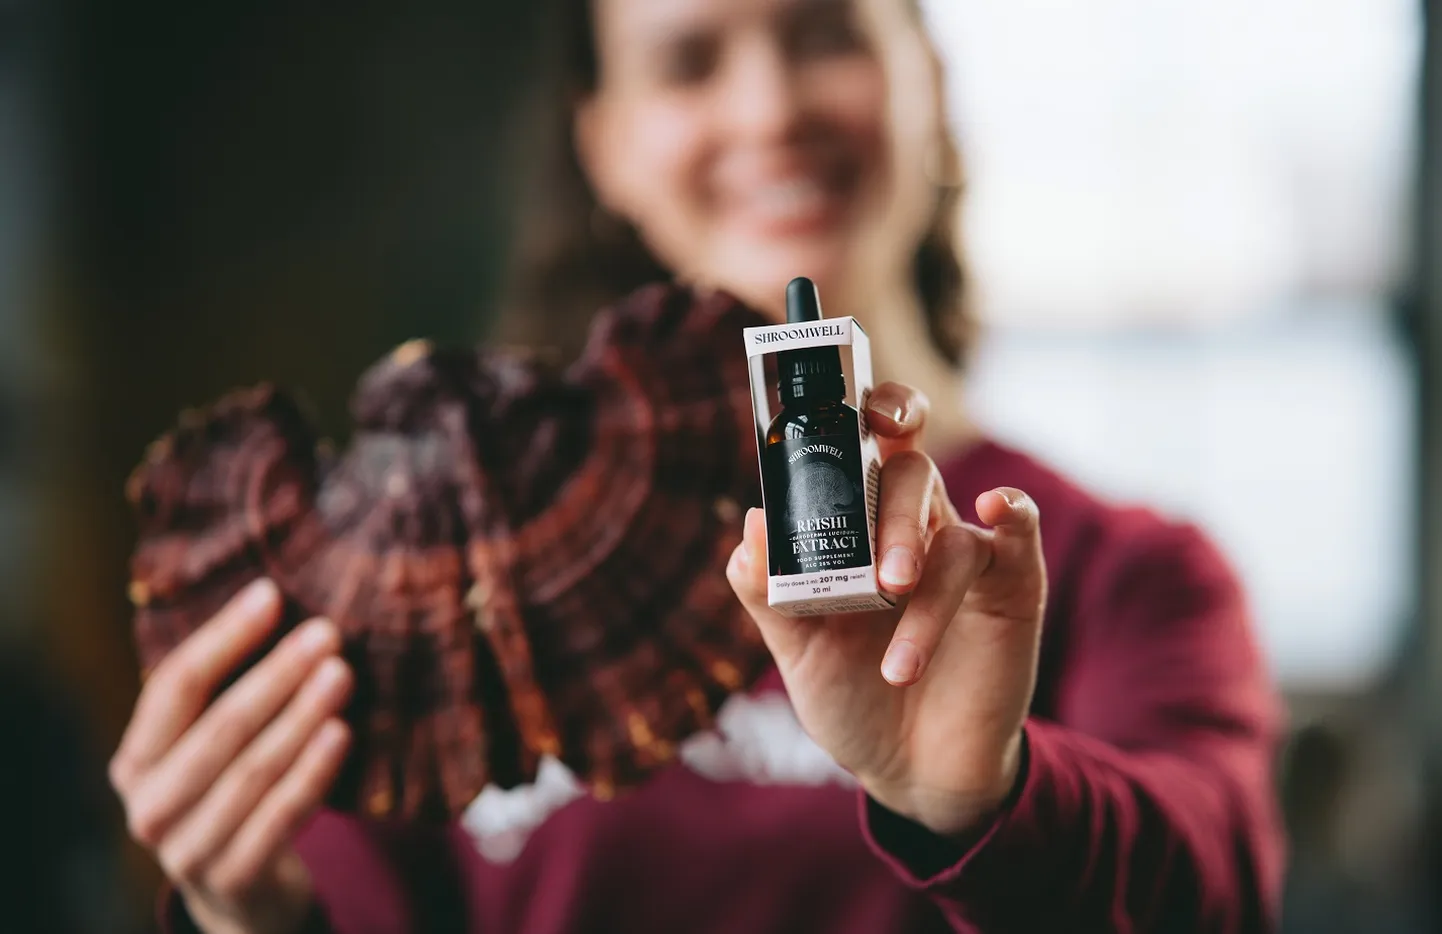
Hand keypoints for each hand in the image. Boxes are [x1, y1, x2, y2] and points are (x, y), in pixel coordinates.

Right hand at [110, 579, 352, 933]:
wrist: (242, 890)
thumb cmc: (232, 790)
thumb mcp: (214, 745)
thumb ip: (231, 688)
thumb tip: (283, 598)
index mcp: (137, 758)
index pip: (173, 685)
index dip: (222, 636)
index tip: (269, 592)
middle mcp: (148, 804)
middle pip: (217, 726)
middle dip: (275, 674)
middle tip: (326, 632)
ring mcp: (186, 848)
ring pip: (249, 771)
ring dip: (300, 717)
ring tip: (341, 673)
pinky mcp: (232, 878)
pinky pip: (279, 817)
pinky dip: (311, 773)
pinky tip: (342, 733)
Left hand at [727, 383, 1046, 837]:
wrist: (909, 771)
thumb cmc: (850, 697)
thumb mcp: (795, 652)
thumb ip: (767, 592)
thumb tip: (751, 527)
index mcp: (855, 526)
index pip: (864, 443)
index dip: (866, 407)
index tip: (857, 409)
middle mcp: (911, 526)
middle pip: (907, 476)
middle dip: (892, 523)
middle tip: (884, 584)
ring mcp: (964, 555)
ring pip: (951, 530)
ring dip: (929, 590)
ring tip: (900, 662)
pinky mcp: (1011, 590)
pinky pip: (1018, 537)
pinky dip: (1014, 515)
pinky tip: (999, 511)